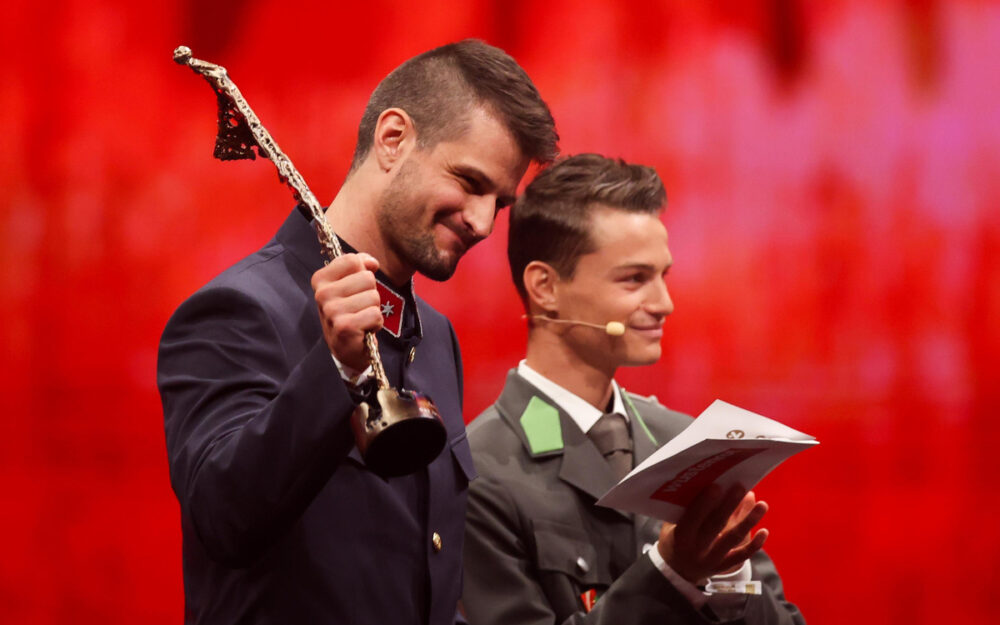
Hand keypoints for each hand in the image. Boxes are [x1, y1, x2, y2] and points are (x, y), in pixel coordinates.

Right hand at [311, 253, 382, 370]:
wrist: (346, 347)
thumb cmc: (350, 311)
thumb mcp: (349, 284)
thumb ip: (359, 265)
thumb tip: (371, 262)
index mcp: (321, 279)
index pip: (352, 260)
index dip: (364, 271)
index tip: (358, 285)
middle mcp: (322, 294)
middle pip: (367, 278)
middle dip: (370, 293)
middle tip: (360, 307)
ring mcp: (332, 311)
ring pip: (374, 296)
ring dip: (373, 309)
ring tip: (361, 318)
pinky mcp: (345, 327)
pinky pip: (376, 315)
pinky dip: (376, 323)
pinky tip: (364, 329)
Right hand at [657, 485, 768, 584]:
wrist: (677, 571)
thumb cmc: (673, 538)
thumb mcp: (672, 525)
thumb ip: (686, 509)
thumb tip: (710, 485)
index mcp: (681, 537)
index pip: (693, 518)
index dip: (705, 503)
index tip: (717, 486)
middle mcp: (697, 549)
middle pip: (716, 525)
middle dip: (729, 505)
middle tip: (741, 487)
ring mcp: (712, 559)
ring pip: (732, 539)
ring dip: (748, 521)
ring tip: (762, 505)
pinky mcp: (723, 566)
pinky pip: (741, 556)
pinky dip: (754, 545)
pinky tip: (764, 531)